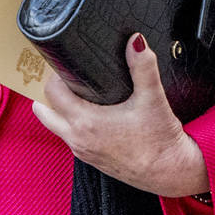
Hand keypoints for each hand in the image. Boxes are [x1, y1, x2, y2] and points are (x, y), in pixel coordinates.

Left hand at [33, 35, 208, 196]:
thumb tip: (135, 40)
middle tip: (66, 77)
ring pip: (56, 126)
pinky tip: (91, 112)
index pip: (52, 93)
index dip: (55, 75)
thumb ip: (143, 66)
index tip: (67, 64)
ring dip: (59, 109)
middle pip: (44, 112)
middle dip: (49, 93)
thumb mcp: (152, 98)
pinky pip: (70, 138)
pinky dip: (72, 123)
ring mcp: (83, 152)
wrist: (170, 173)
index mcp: (85, 123)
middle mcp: (78, 139)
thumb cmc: (160, 140)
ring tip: (77, 91)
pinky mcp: (92, 159)